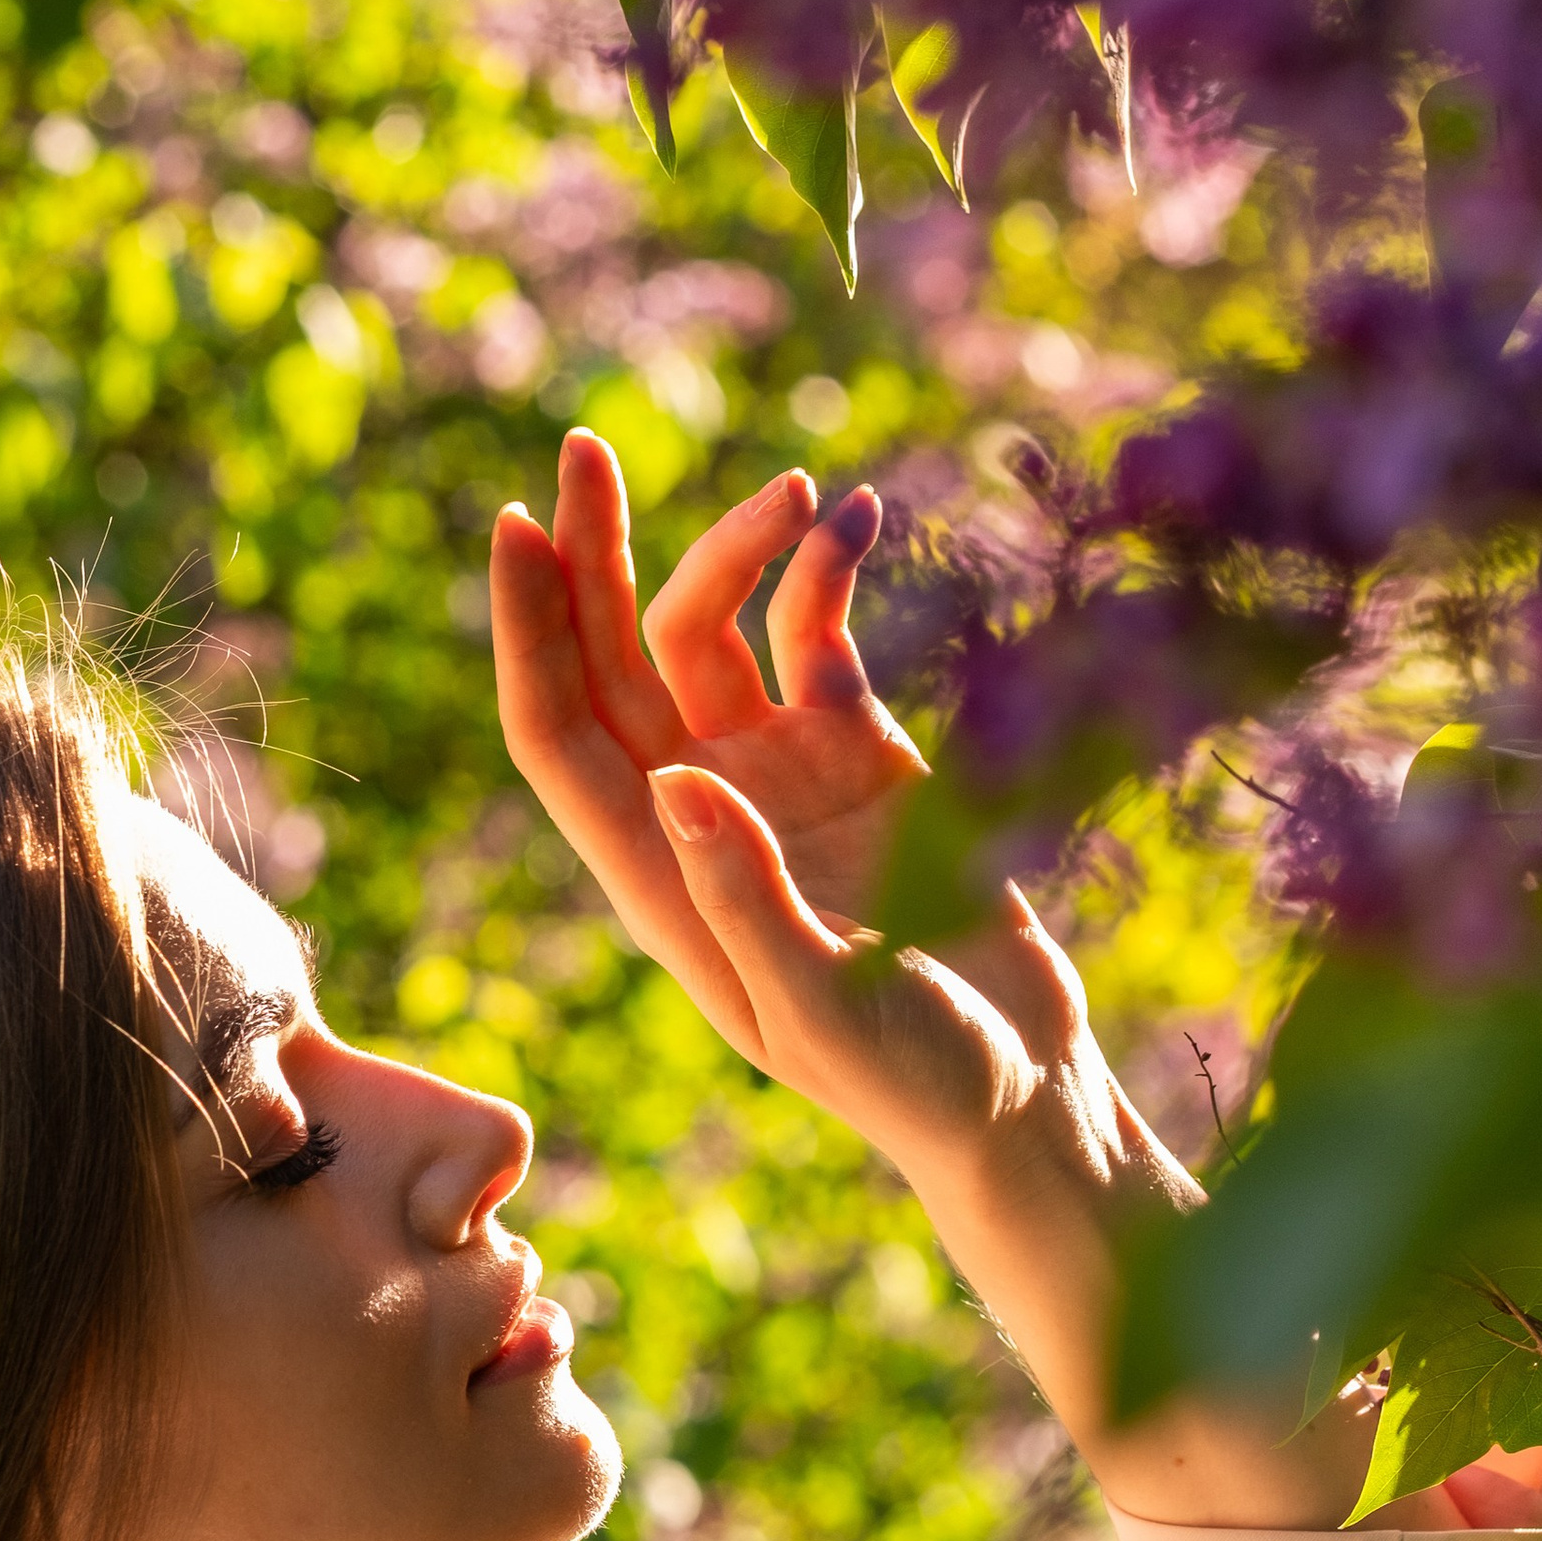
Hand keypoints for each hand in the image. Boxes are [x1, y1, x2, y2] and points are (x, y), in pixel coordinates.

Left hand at [491, 427, 1131, 1179]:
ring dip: (737, 553)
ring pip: (717, 631)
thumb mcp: (824, 1007)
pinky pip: (822, 637)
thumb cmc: (917, 1081)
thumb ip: (745, 898)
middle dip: (592, 554)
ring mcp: (777, 775)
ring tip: (798, 496)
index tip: (518, 529)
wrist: (1022, 1094)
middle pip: (612, 660)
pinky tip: (857, 515)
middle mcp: (698, 810)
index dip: (528, 634)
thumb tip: (670, 781)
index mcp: (658, 878)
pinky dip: (832, 573)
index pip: (560, 735)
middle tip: (585, 445)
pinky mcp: (862, 754)